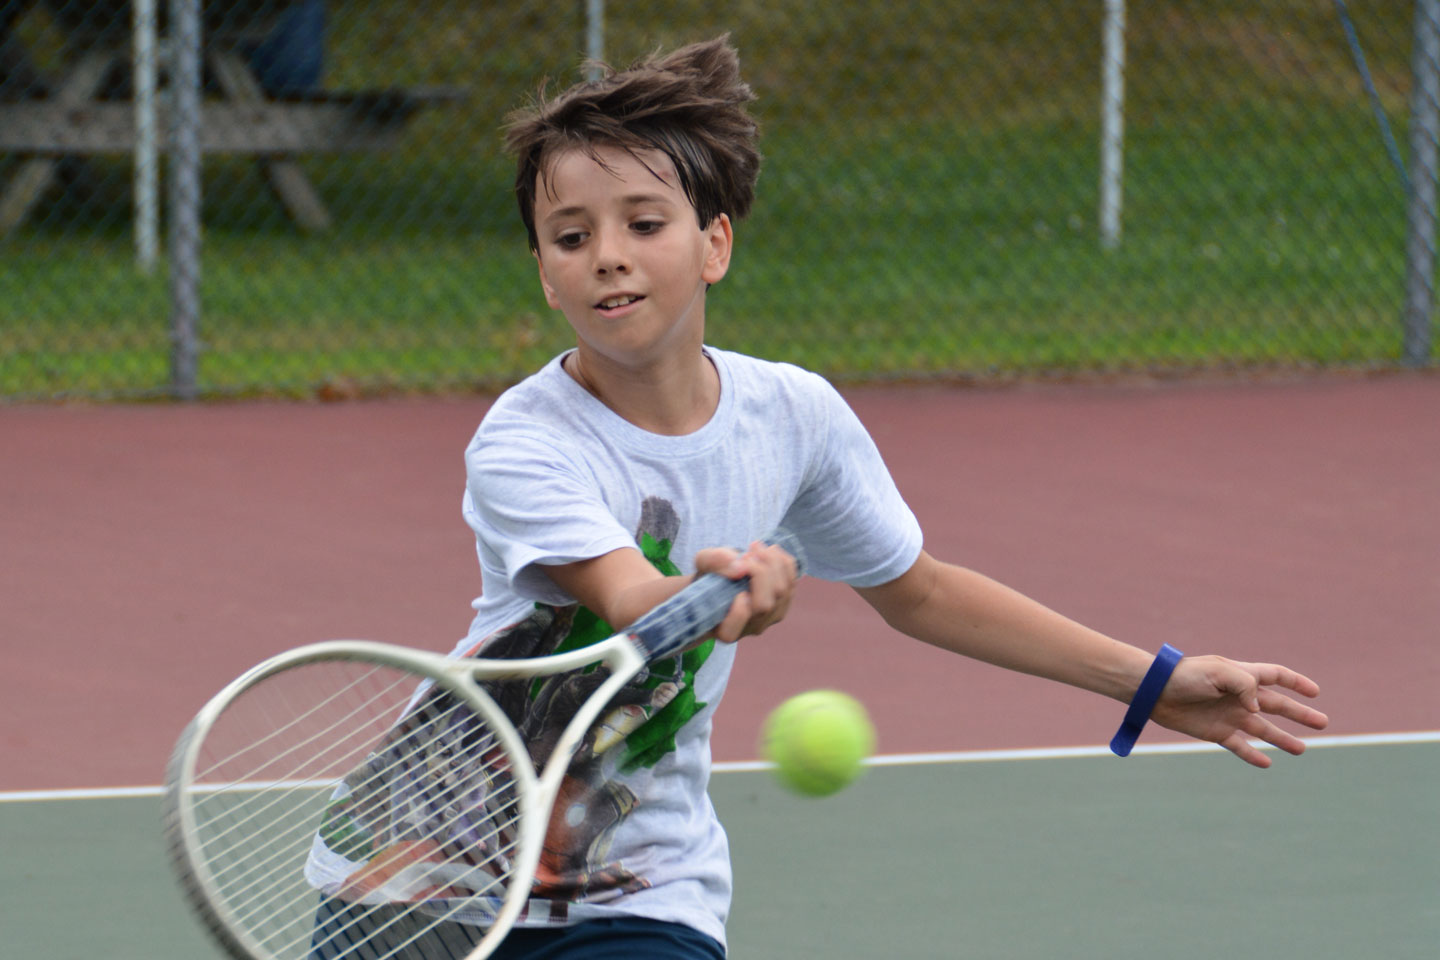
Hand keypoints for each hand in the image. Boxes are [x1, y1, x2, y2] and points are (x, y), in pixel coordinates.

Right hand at [693, 540, 799, 643]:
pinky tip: (770, 550)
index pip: (731, 632)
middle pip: (763, 606)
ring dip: (772, 563)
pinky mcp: (783, 603)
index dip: (736, 612)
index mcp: (722, 628)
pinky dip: (783, 563)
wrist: (727, 575)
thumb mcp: (703, 563)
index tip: (733, 587)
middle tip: (746, 553)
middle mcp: (749, 628)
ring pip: (781, 592)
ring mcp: (769, 618)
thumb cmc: (711, 575)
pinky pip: (791, 583)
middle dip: (759, 573)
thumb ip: (713, 561)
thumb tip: (739, 568)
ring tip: (755, 547)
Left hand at [1149, 656, 1328, 767]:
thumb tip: (1258, 709)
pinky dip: (1253, 754)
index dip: (1296, 683)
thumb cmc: (1185, 675)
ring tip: (1302, 749)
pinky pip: (1240, 746)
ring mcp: (1230, 715)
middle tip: (1323, 724)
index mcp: (1243, 676)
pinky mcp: (1217, 732)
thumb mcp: (1218, 672)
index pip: (1276, 676)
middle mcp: (1240, 697)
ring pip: (1263, 729)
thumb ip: (1244, 686)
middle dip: (1300, 714)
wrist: (1155, 691)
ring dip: (1283, 738)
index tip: (1315, 692)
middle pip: (1277, 705)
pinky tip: (1267, 762)